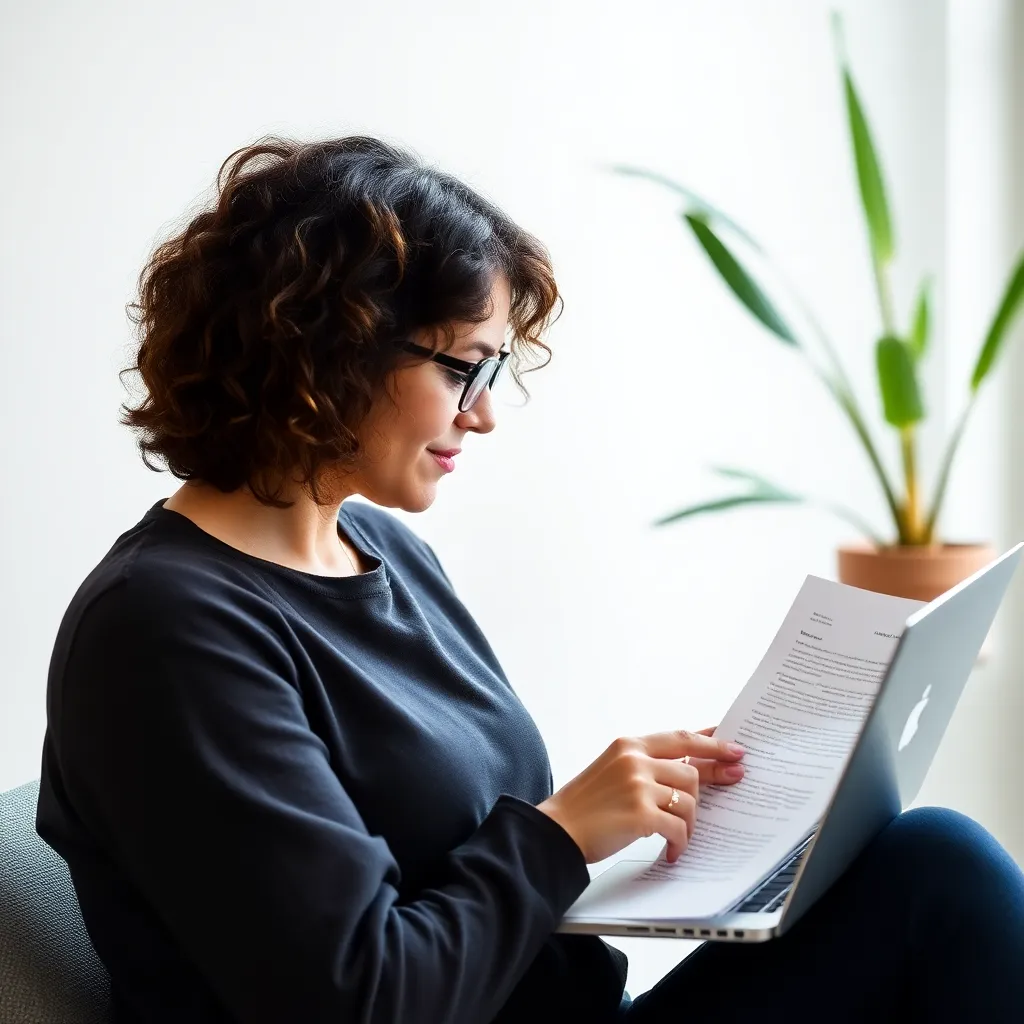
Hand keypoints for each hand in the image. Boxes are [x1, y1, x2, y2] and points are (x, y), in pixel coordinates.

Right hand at [536, 727, 744, 864]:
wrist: (557, 830)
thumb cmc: (586, 805)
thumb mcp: (615, 771)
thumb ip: (648, 766)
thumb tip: (691, 771)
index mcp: (629, 745)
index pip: (680, 738)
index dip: (711, 744)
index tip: (734, 748)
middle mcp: (635, 760)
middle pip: (691, 772)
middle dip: (707, 789)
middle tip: (722, 794)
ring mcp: (638, 785)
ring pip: (688, 801)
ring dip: (688, 824)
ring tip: (676, 836)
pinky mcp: (640, 813)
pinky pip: (678, 827)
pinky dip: (679, 843)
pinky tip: (670, 851)